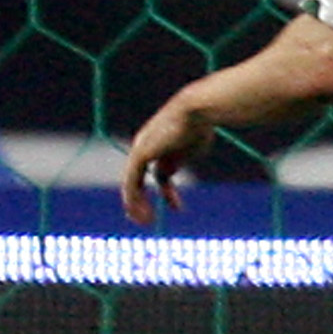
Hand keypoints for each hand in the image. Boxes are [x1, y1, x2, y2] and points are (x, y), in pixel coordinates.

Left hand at [118, 95, 211, 225]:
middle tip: (148, 219)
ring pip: (132, 185)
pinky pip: (132, 183)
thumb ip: (181, 159)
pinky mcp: (140, 155)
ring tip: (147, 221)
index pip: (158, 172)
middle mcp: (145, 148)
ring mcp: (140, 151)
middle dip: (141, 201)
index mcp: (160, 147)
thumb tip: (173, 171)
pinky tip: (147, 212)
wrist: (195, 112)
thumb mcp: (193, 148)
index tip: (176, 207)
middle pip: (138, 179)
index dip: (166, 192)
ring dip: (137, 205)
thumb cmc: (200, 127)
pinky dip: (136, 200)